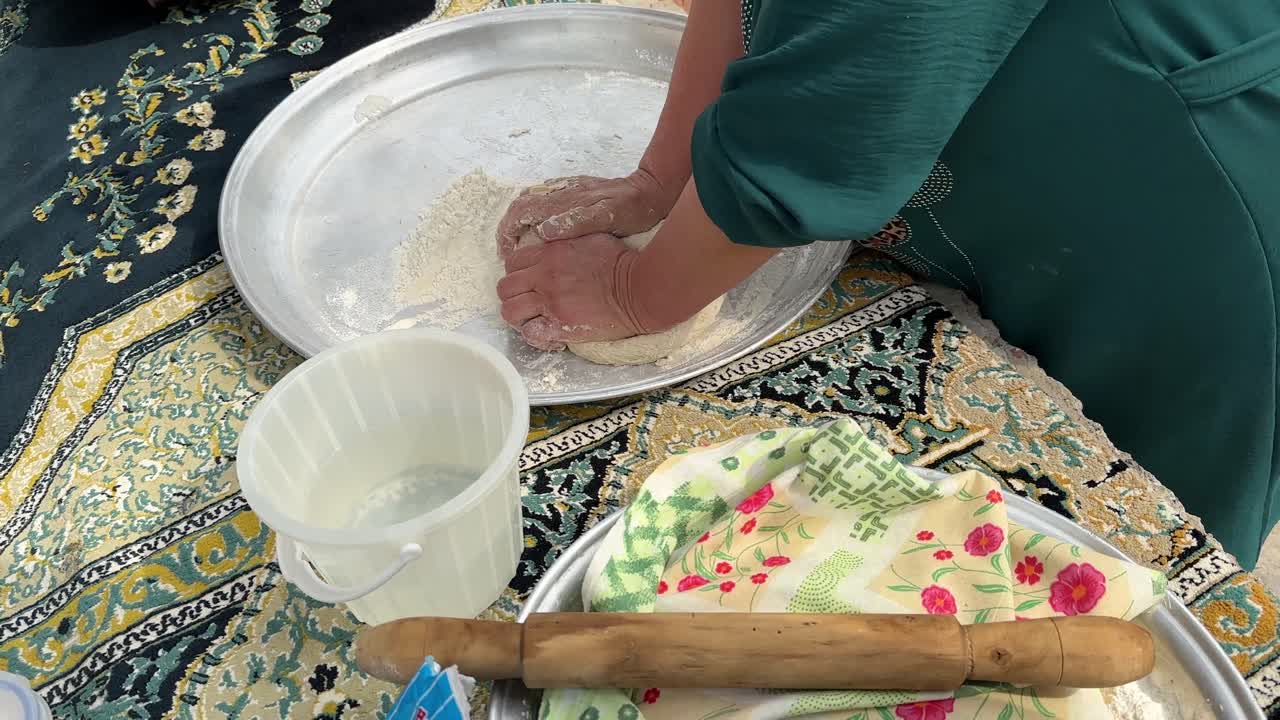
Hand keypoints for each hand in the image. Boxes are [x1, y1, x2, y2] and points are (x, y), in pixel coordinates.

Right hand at [496, 170, 676, 258]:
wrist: (649, 190)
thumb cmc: (631, 209)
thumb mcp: (606, 218)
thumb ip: (575, 223)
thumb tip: (543, 230)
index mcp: (562, 201)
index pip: (521, 212)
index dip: (508, 233)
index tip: (507, 252)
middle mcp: (559, 192)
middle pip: (520, 205)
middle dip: (509, 229)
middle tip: (507, 253)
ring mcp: (566, 190)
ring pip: (530, 202)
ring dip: (519, 223)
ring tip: (519, 247)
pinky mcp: (574, 191)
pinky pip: (544, 202)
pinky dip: (533, 218)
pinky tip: (540, 234)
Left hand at [496, 233, 649, 349]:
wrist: (639, 288)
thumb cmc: (621, 261)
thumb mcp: (590, 237)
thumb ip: (565, 239)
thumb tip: (553, 237)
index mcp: (549, 253)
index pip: (512, 262)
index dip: (516, 272)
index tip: (526, 279)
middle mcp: (544, 277)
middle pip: (504, 287)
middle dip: (512, 294)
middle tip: (526, 299)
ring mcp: (551, 303)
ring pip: (509, 311)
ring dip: (517, 315)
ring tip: (531, 317)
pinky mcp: (561, 325)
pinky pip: (530, 333)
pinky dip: (533, 334)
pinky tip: (543, 331)